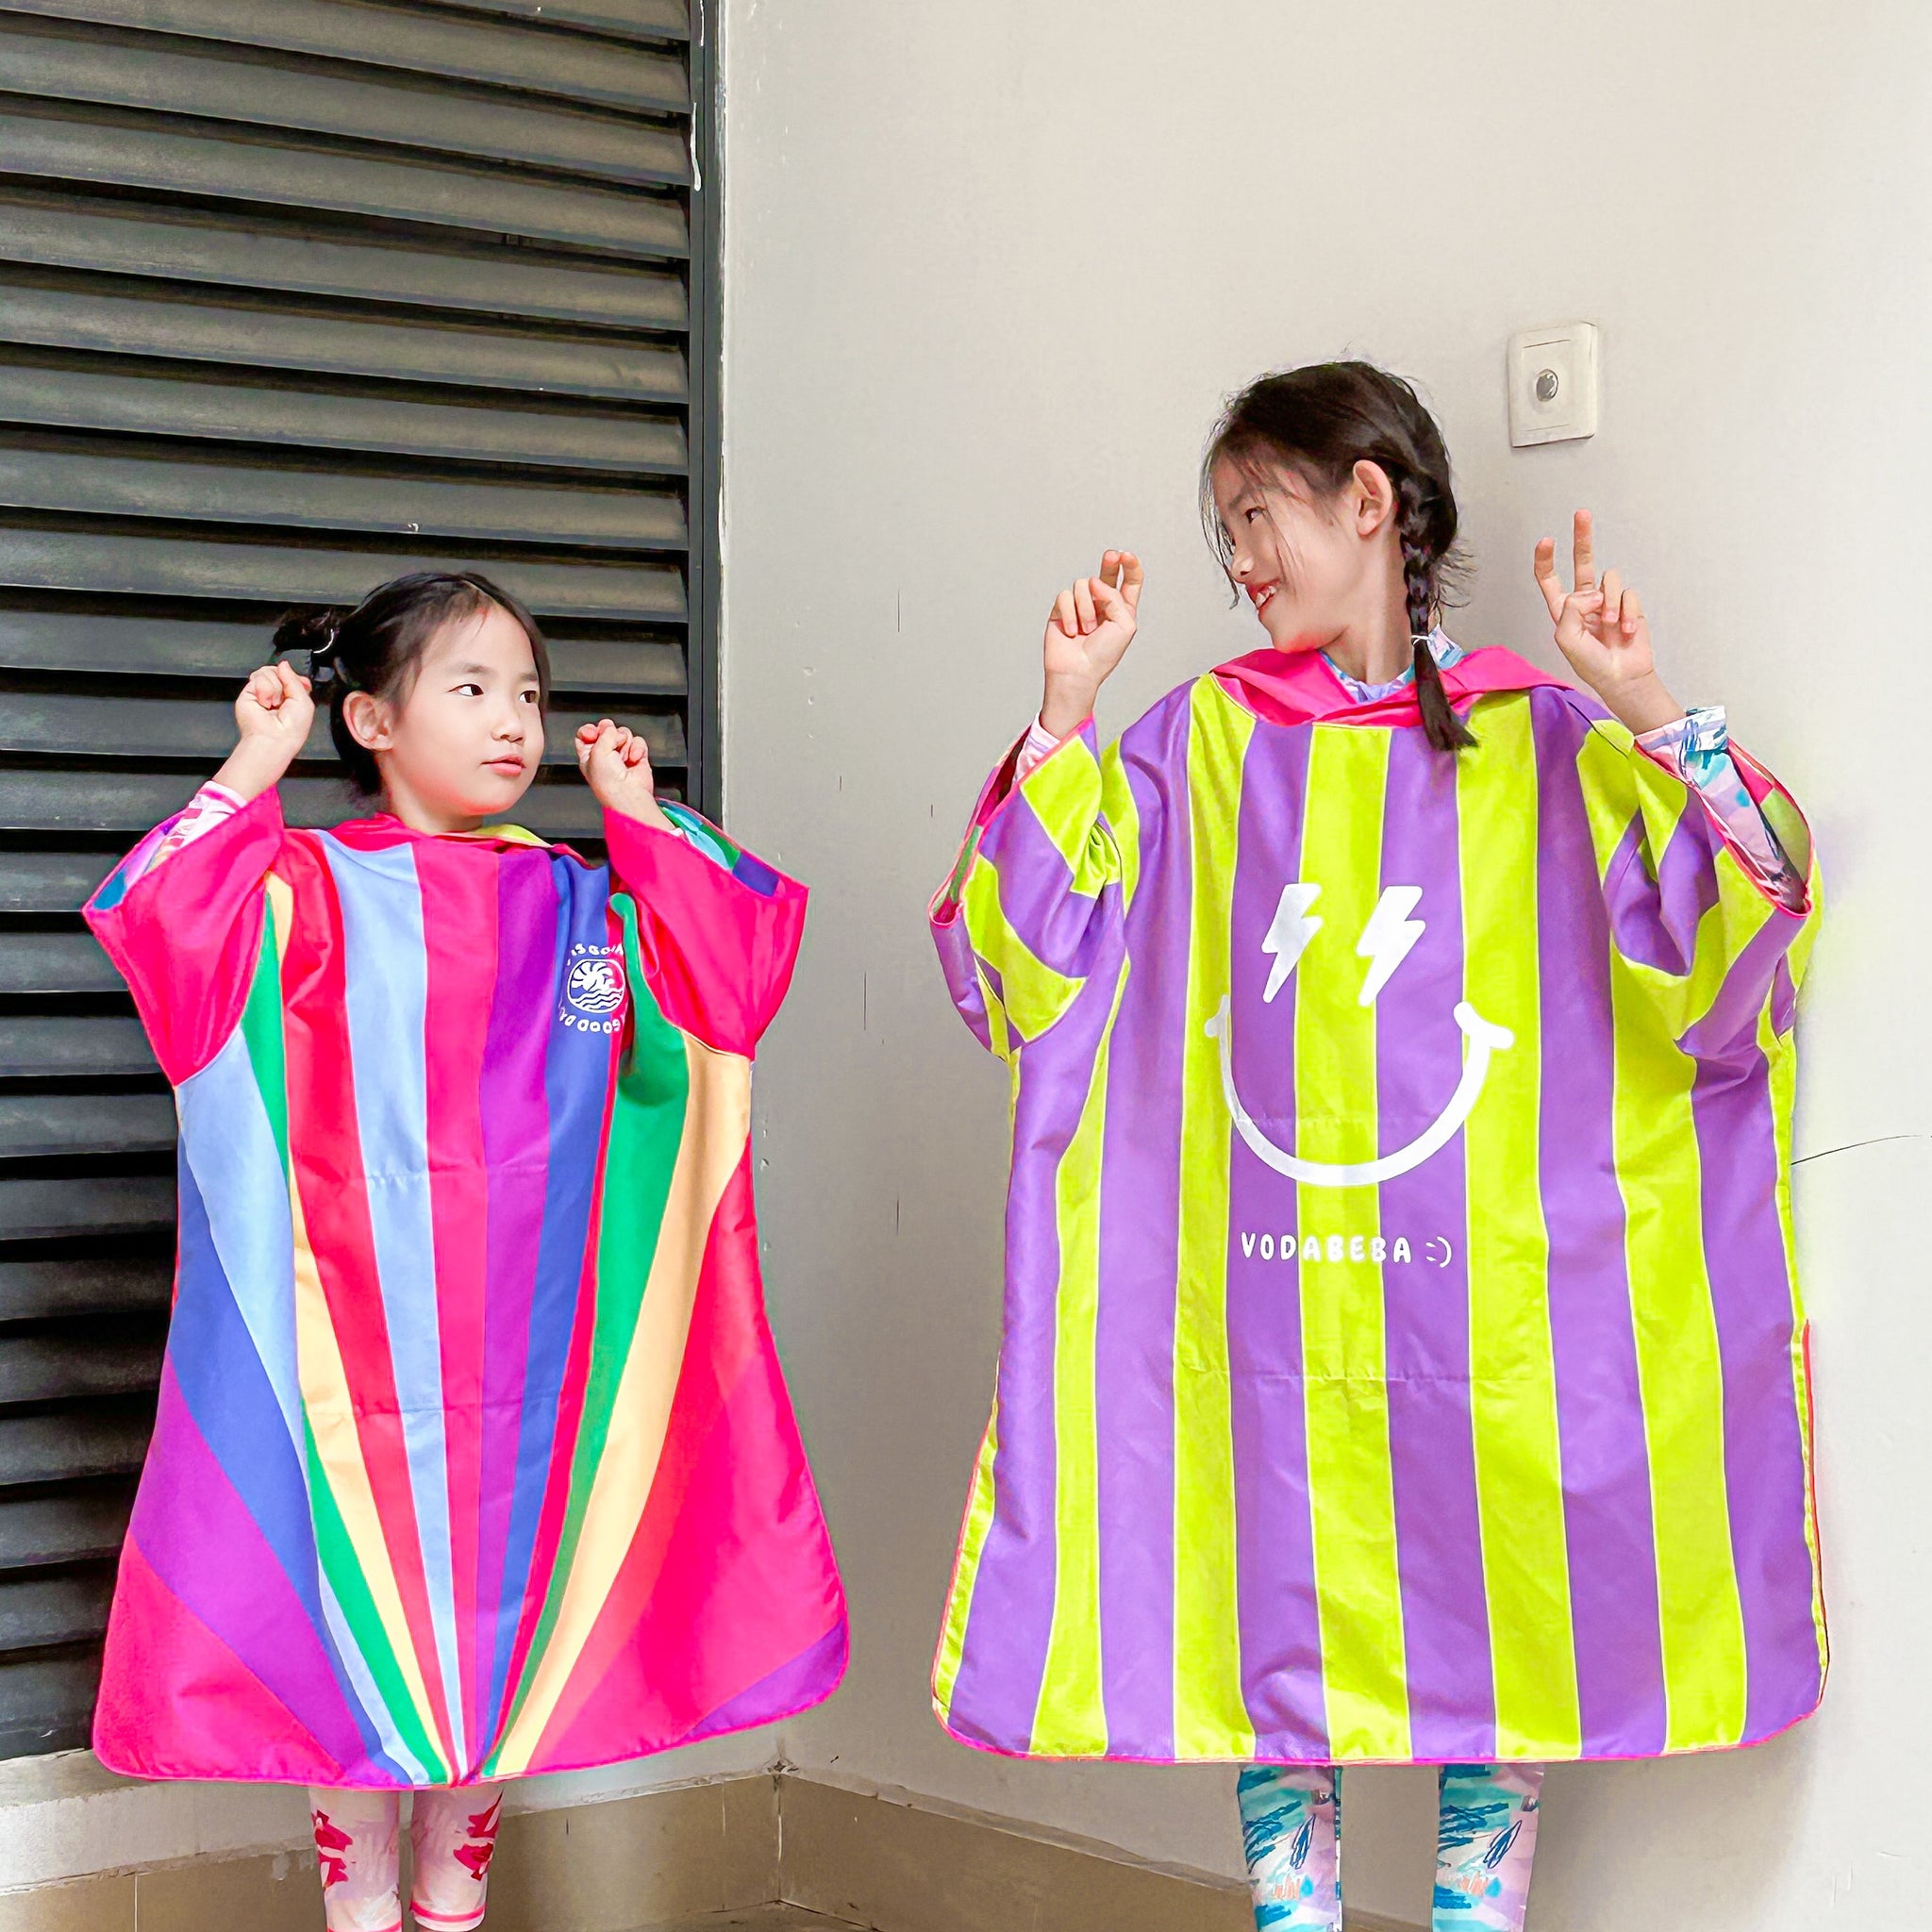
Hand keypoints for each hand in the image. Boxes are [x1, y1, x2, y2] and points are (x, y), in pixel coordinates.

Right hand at [214, 661, 313, 797]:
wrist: (274, 738)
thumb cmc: (291, 729)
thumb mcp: (305, 701)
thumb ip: (295, 679)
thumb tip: (283, 665)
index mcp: (291, 698)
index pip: (290, 676)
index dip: (294, 677)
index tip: (299, 685)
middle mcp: (276, 695)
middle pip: (278, 671)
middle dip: (284, 682)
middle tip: (284, 700)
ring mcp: (261, 693)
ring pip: (268, 672)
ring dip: (275, 687)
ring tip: (274, 703)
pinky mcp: (248, 693)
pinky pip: (259, 677)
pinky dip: (265, 690)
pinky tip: (265, 702)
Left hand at [575, 719, 669, 829]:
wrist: (628, 794)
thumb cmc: (608, 783)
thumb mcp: (596, 752)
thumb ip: (604, 733)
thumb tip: (614, 729)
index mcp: (588, 756)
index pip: (585, 734)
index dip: (589, 730)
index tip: (593, 732)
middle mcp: (604, 755)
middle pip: (606, 730)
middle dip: (609, 732)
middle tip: (611, 740)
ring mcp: (621, 755)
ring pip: (623, 733)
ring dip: (624, 743)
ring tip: (623, 757)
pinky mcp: (637, 757)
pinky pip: (638, 741)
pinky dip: (637, 748)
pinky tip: (633, 759)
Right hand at [1040, 550, 1142, 737]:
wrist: (1077, 671)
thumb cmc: (1104, 655)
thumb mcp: (1124, 625)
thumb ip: (1114, 597)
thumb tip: (1093, 582)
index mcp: (1121, 609)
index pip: (1129, 582)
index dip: (1129, 566)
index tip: (1125, 556)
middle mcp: (1101, 604)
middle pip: (1106, 574)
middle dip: (1109, 563)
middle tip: (1111, 555)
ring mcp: (1080, 606)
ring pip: (1082, 585)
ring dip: (1085, 609)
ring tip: (1085, 630)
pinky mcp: (1061, 610)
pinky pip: (1065, 596)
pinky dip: (1068, 614)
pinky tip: (1070, 631)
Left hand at [1533, 511, 1681, 734]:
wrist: (1621, 677)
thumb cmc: (1590, 663)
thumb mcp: (1566, 639)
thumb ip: (1570, 610)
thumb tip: (1590, 592)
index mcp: (1563, 609)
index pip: (1550, 580)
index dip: (1547, 560)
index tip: (1547, 541)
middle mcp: (1584, 601)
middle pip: (1583, 562)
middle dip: (1582, 538)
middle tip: (1581, 514)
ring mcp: (1607, 601)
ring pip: (1608, 579)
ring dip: (1609, 603)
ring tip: (1609, 626)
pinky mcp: (1628, 604)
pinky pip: (1627, 593)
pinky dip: (1625, 612)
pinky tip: (1624, 631)